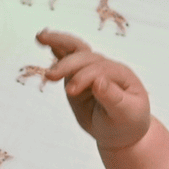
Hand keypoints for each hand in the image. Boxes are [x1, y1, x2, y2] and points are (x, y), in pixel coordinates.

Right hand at [34, 31, 151, 149]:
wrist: (120, 132)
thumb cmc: (127, 123)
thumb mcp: (126, 114)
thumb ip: (113, 98)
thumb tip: (98, 81)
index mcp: (121, 74)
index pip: (100, 69)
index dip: (84, 77)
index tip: (69, 92)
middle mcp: (106, 67)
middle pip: (85, 57)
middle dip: (67, 64)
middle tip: (51, 75)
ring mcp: (90, 70)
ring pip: (76, 50)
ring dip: (59, 41)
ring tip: (41, 36)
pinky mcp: (77, 76)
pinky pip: (67, 58)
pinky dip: (57, 48)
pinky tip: (46, 41)